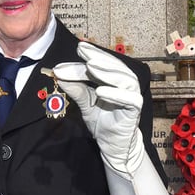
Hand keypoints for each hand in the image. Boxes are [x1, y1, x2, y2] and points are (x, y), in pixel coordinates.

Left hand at [52, 42, 143, 173]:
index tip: (79, 48)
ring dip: (107, 71)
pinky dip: (116, 94)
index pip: (102, 64)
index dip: (90, 55)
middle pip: (113, 67)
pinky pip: (129, 99)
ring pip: (125, 78)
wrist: (112, 146)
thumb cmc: (102, 121)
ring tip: (90, 66)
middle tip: (82, 52)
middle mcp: (124, 85)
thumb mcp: (85, 103)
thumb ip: (76, 90)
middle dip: (97, 58)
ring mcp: (131, 96)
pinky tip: (101, 90)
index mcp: (113, 80)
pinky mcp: (134, 110)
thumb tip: (60, 75)